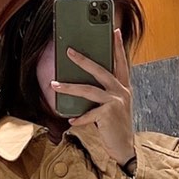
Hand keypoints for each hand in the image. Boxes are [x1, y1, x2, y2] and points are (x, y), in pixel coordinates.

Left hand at [52, 25, 135, 164]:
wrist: (124, 148)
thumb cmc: (115, 126)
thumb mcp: (112, 106)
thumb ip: (103, 93)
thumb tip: (82, 83)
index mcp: (123, 87)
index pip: (121, 62)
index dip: (118, 47)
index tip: (115, 31)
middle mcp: (121, 92)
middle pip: (100, 70)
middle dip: (83, 59)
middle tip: (69, 51)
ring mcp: (116, 103)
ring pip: (89, 90)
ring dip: (69, 87)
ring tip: (54, 84)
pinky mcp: (109, 115)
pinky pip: (89, 114)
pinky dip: (79, 118)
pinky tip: (72, 121)